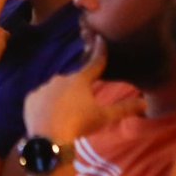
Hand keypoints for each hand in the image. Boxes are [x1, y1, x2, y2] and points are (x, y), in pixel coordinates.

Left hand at [24, 37, 146, 142]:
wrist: (48, 137)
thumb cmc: (79, 125)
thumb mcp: (104, 117)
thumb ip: (124, 108)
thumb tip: (145, 102)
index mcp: (80, 80)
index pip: (94, 63)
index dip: (99, 51)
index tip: (100, 39)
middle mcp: (61, 78)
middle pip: (73, 81)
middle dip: (77, 89)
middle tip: (80, 107)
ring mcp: (44, 87)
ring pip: (55, 89)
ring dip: (61, 97)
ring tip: (64, 115)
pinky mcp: (30, 97)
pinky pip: (41, 98)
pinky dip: (45, 104)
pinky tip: (49, 116)